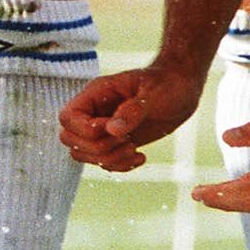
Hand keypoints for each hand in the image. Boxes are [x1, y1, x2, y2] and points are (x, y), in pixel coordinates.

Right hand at [58, 67, 204, 171]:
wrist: (182, 89)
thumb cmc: (168, 83)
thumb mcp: (154, 93)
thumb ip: (132, 110)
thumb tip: (111, 130)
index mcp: (96, 93)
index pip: (67, 117)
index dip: (86, 130)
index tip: (114, 129)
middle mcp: (94, 111)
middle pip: (69, 139)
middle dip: (97, 148)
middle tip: (127, 141)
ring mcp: (102, 128)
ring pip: (82, 154)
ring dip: (108, 159)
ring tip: (134, 149)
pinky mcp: (114, 142)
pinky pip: (102, 162)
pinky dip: (119, 166)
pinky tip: (141, 157)